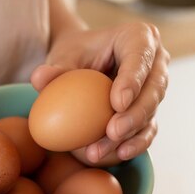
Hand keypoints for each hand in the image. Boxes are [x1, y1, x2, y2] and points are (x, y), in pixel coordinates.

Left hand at [30, 22, 169, 162]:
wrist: (82, 65)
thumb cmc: (74, 56)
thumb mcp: (63, 56)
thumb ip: (54, 68)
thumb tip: (39, 78)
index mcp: (138, 38)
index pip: (140, 57)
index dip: (133, 80)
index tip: (117, 103)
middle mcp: (155, 62)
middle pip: (153, 89)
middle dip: (135, 114)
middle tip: (112, 132)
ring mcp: (155, 88)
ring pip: (150, 113)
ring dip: (129, 135)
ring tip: (101, 150)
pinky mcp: (150, 111)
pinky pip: (147, 130)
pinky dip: (134, 144)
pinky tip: (118, 155)